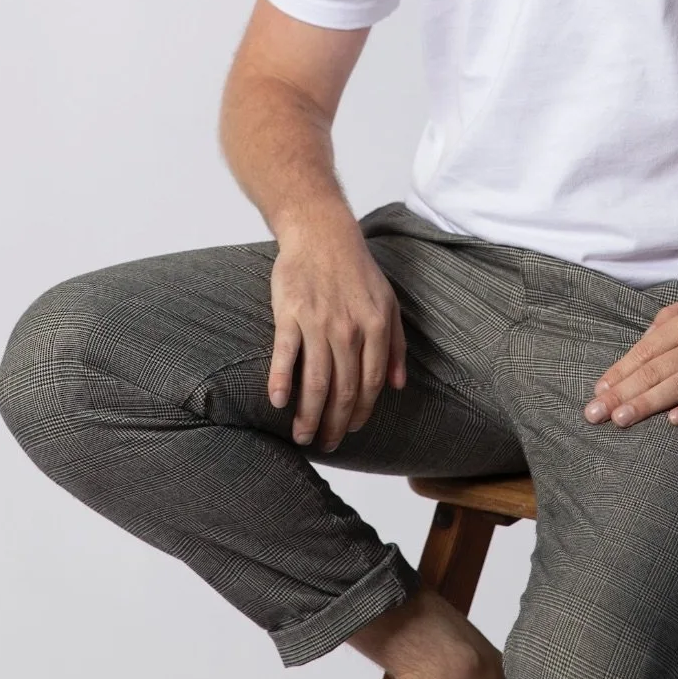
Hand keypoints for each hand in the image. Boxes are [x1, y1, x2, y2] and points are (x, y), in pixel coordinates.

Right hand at [269, 207, 406, 451]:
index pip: (370, 385)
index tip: (350, 431)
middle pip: (342, 391)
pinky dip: (280, 381)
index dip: (360, 414)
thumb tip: (399, 386)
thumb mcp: (388, 303)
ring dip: (308, 415)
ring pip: (315, 382)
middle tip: (324, 445)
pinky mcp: (290, 314)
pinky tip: (278, 402)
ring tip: (302, 436)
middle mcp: (349, 330)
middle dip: (334, 424)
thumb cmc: (356, 270)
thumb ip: (396, 345)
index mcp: (375, 328)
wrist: (322, 234)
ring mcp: (318, 323)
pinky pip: (285, 355)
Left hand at [584, 294, 677, 429]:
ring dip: (647, 403)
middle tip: (595, 414)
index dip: (620, 371)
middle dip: (622, 393)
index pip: (647, 349)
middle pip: (656, 369)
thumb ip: (670, 320)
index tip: (599, 392)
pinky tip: (673, 422)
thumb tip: (640, 344)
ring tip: (621, 419)